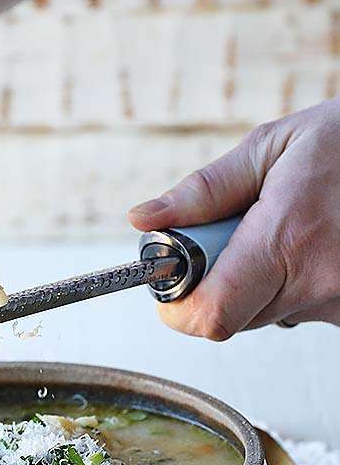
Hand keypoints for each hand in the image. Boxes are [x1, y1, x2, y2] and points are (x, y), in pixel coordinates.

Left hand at [129, 97, 339, 337]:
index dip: (179, 308)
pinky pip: (302, 308)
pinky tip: (313, 243)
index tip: (172, 283)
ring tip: (287, 228)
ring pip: (267, 314)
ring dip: (258, 281)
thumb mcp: (272, 145)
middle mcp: (318, 281)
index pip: (211, 314)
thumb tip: (146, 220)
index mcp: (285, 238)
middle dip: (216, 282)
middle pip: (231, 318)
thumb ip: (205, 191)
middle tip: (235, 234)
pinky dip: (294, 282)